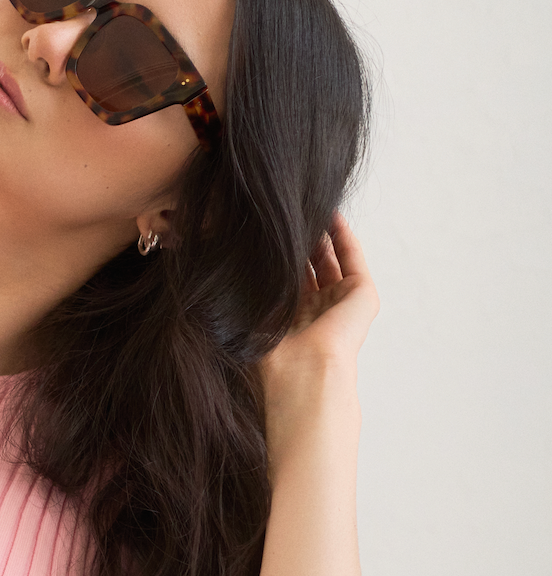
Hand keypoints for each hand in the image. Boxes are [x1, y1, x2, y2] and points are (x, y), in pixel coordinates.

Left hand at [260, 212, 377, 458]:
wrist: (305, 370)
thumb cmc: (270, 350)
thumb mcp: (250, 313)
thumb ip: (243, 287)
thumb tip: (212, 258)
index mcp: (290, 318)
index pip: (283, 277)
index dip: (273, 254)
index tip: (257, 229)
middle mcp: (318, 310)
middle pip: (309, 264)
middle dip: (296, 239)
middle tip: (282, 210)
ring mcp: (342, 302)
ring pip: (330, 257)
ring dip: (319, 232)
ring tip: (304, 204)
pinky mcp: (362, 294)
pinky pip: (351, 257)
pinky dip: (341, 234)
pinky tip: (328, 213)